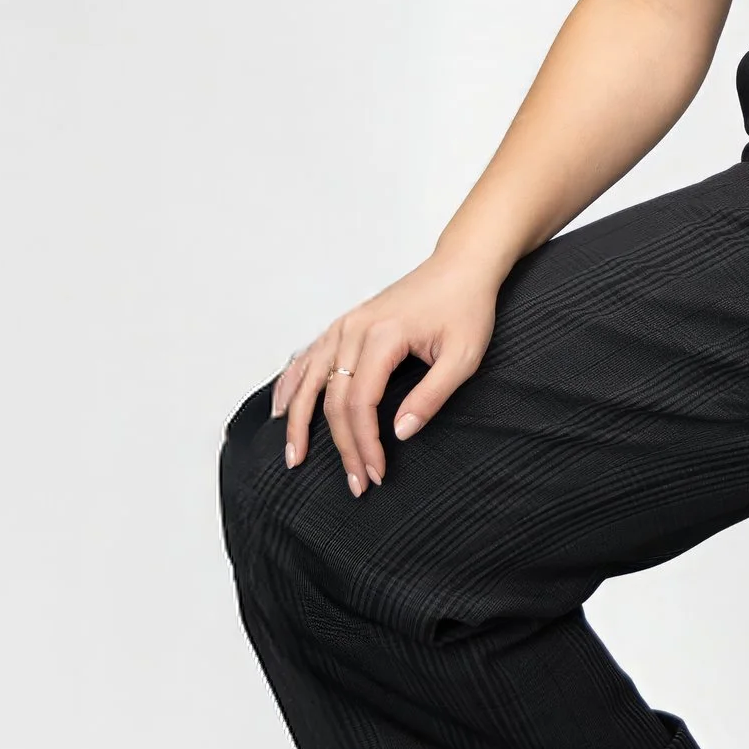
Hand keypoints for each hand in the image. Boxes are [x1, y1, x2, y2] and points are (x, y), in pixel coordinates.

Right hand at [272, 258, 501, 495]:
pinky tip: (282, 409)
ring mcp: (345, 325)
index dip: (364, 443)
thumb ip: (431, 396)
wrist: (462, 266)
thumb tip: (400, 433)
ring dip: (298, 421)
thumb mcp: (463, 357)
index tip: (376, 473)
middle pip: (333, 399)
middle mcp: (354, 330)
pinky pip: (308, 358)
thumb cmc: (466, 306)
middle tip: (355, 482)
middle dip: (342, 445)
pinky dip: (291, 385)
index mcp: (382, 336)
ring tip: (294, 457)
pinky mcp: (345, 325)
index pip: (360, 403)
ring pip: (309, 380)